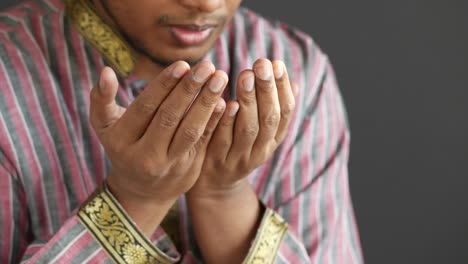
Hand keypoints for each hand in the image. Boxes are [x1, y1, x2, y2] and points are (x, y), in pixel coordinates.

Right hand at [89, 61, 226, 233]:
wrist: (141, 192)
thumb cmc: (123, 147)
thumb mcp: (105, 127)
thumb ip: (102, 98)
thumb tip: (107, 71)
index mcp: (122, 140)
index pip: (146, 108)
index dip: (165, 85)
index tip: (182, 64)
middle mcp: (145, 155)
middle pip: (170, 118)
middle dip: (189, 90)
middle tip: (207, 66)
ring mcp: (169, 164)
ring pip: (190, 131)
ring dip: (207, 103)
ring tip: (220, 78)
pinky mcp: (189, 168)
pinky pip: (203, 142)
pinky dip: (214, 121)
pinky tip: (225, 101)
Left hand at [189, 59, 295, 197]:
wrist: (215, 186)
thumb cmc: (238, 146)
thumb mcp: (261, 130)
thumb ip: (272, 107)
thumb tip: (293, 81)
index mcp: (274, 139)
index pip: (285, 112)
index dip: (282, 88)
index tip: (277, 63)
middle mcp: (261, 150)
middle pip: (269, 119)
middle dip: (267, 89)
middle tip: (262, 63)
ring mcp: (240, 158)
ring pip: (249, 129)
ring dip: (249, 101)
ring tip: (245, 75)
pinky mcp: (218, 162)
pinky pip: (224, 141)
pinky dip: (227, 122)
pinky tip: (226, 102)